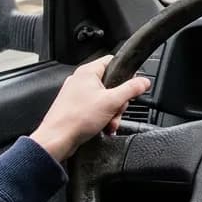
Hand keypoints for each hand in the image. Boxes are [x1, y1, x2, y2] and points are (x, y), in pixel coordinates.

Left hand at [29, 56, 150, 162]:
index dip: (126, 72)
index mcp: (87, 72)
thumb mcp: (112, 101)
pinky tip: (103, 127)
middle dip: (119, 101)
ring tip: (109, 123)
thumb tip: (144, 81)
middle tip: (117, 110)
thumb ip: (131, 89)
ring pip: (105, 99)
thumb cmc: (76, 118)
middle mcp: (81, 81)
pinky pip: (95, 109)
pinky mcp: (75, 108)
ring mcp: (77, 95)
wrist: (57, 140)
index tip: (133, 84)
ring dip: (112, 113)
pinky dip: (102, 118)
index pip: (112, 61)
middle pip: (111, 84)